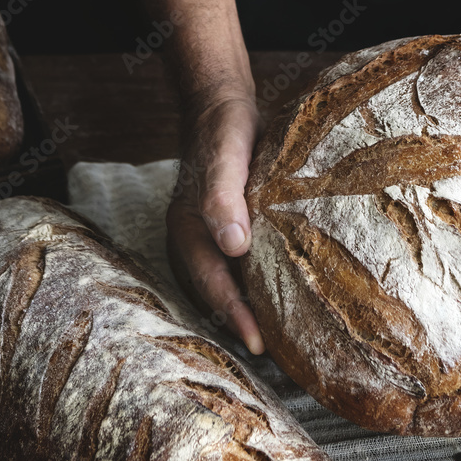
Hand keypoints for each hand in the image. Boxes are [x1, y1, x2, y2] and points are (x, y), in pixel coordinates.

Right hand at [167, 93, 264, 353]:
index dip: (235, 314)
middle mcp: (192, 239)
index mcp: (186, 229)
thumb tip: (233, 246)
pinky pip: (232, 268)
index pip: (212, 283)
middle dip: (238, 322)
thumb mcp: (227, 157)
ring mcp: (205, 237)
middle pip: (212, 292)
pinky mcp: (223, 230)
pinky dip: (249, 287)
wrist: (222, 108)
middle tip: (272, 353)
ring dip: (242, 309)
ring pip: (221, 284)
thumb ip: (224, 198)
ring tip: (274, 336)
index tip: (259, 343)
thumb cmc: (225, 131)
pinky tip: (273, 296)